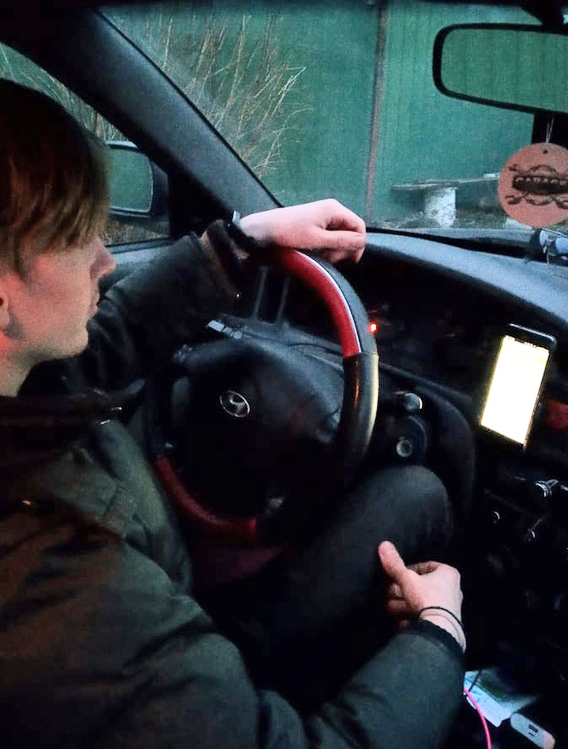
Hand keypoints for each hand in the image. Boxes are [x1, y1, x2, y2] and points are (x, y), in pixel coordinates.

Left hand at [240, 199, 365, 262]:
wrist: (264, 229)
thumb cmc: (289, 233)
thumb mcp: (318, 240)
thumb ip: (342, 241)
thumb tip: (362, 242)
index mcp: (334, 209)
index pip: (358, 226)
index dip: (358, 244)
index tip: (351, 261)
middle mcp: (331, 209)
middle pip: (349, 231)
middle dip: (343, 247)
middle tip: (330, 259)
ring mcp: (323, 215)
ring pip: (339, 235)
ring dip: (333, 248)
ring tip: (320, 255)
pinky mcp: (315, 222)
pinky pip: (328, 235)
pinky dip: (325, 245)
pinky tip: (315, 251)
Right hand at [378, 541, 462, 642]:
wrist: (440, 630)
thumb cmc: (427, 597)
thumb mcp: (407, 578)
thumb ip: (395, 564)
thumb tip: (384, 544)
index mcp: (448, 573)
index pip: (426, 566)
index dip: (409, 570)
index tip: (397, 576)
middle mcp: (452, 589)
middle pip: (422, 586)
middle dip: (403, 590)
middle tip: (389, 593)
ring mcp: (450, 608)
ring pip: (423, 603)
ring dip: (404, 605)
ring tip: (389, 607)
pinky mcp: (446, 624)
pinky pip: (426, 617)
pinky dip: (413, 618)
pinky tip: (401, 622)